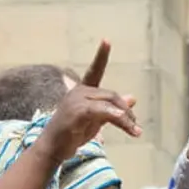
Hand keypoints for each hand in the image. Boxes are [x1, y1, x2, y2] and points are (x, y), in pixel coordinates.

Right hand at [38, 41, 141, 162]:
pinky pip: (102, 111)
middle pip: (112, 95)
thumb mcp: (95, 120)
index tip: (106, 40)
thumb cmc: (71, 135)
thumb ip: (112, 108)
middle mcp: (78, 92)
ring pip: (110, 103)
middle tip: (136, 128)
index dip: (101, 56)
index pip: (94, 70)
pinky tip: (124, 123)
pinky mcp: (78, 111)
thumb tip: (133, 98)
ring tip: (135, 131)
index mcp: (82, 91)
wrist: (52, 148)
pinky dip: (116, 117)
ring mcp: (77, 100)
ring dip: (125, 119)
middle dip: (126, 112)